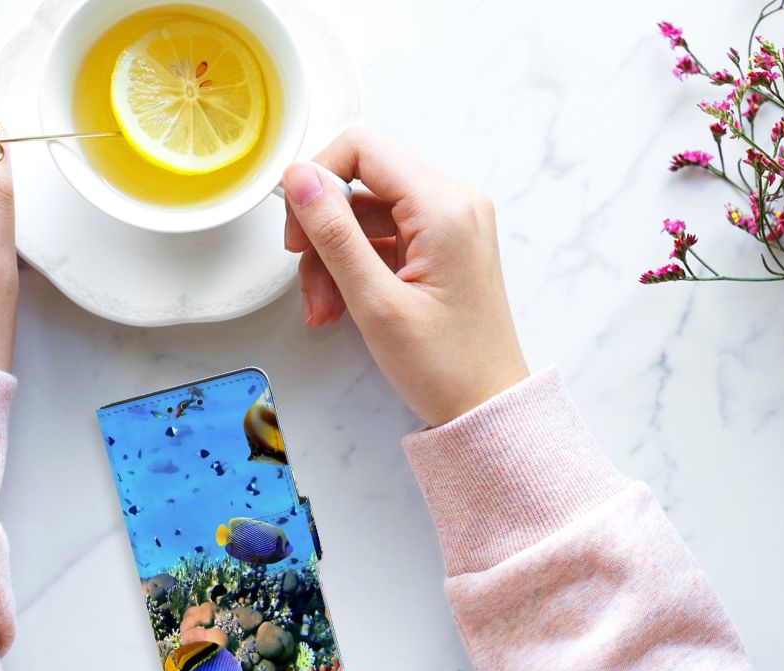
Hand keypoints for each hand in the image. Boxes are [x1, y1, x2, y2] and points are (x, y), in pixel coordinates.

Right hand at [282, 128, 527, 426]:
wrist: (487, 408)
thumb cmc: (445, 366)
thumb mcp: (375, 301)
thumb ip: (333, 233)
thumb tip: (298, 177)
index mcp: (444, 207)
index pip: (362, 149)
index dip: (317, 179)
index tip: (296, 228)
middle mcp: (453, 203)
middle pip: (361, 182)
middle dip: (323, 230)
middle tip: (306, 279)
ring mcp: (449, 224)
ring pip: (365, 214)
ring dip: (333, 257)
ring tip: (324, 309)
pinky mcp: (441, 246)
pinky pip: (382, 237)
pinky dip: (354, 267)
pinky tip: (341, 306)